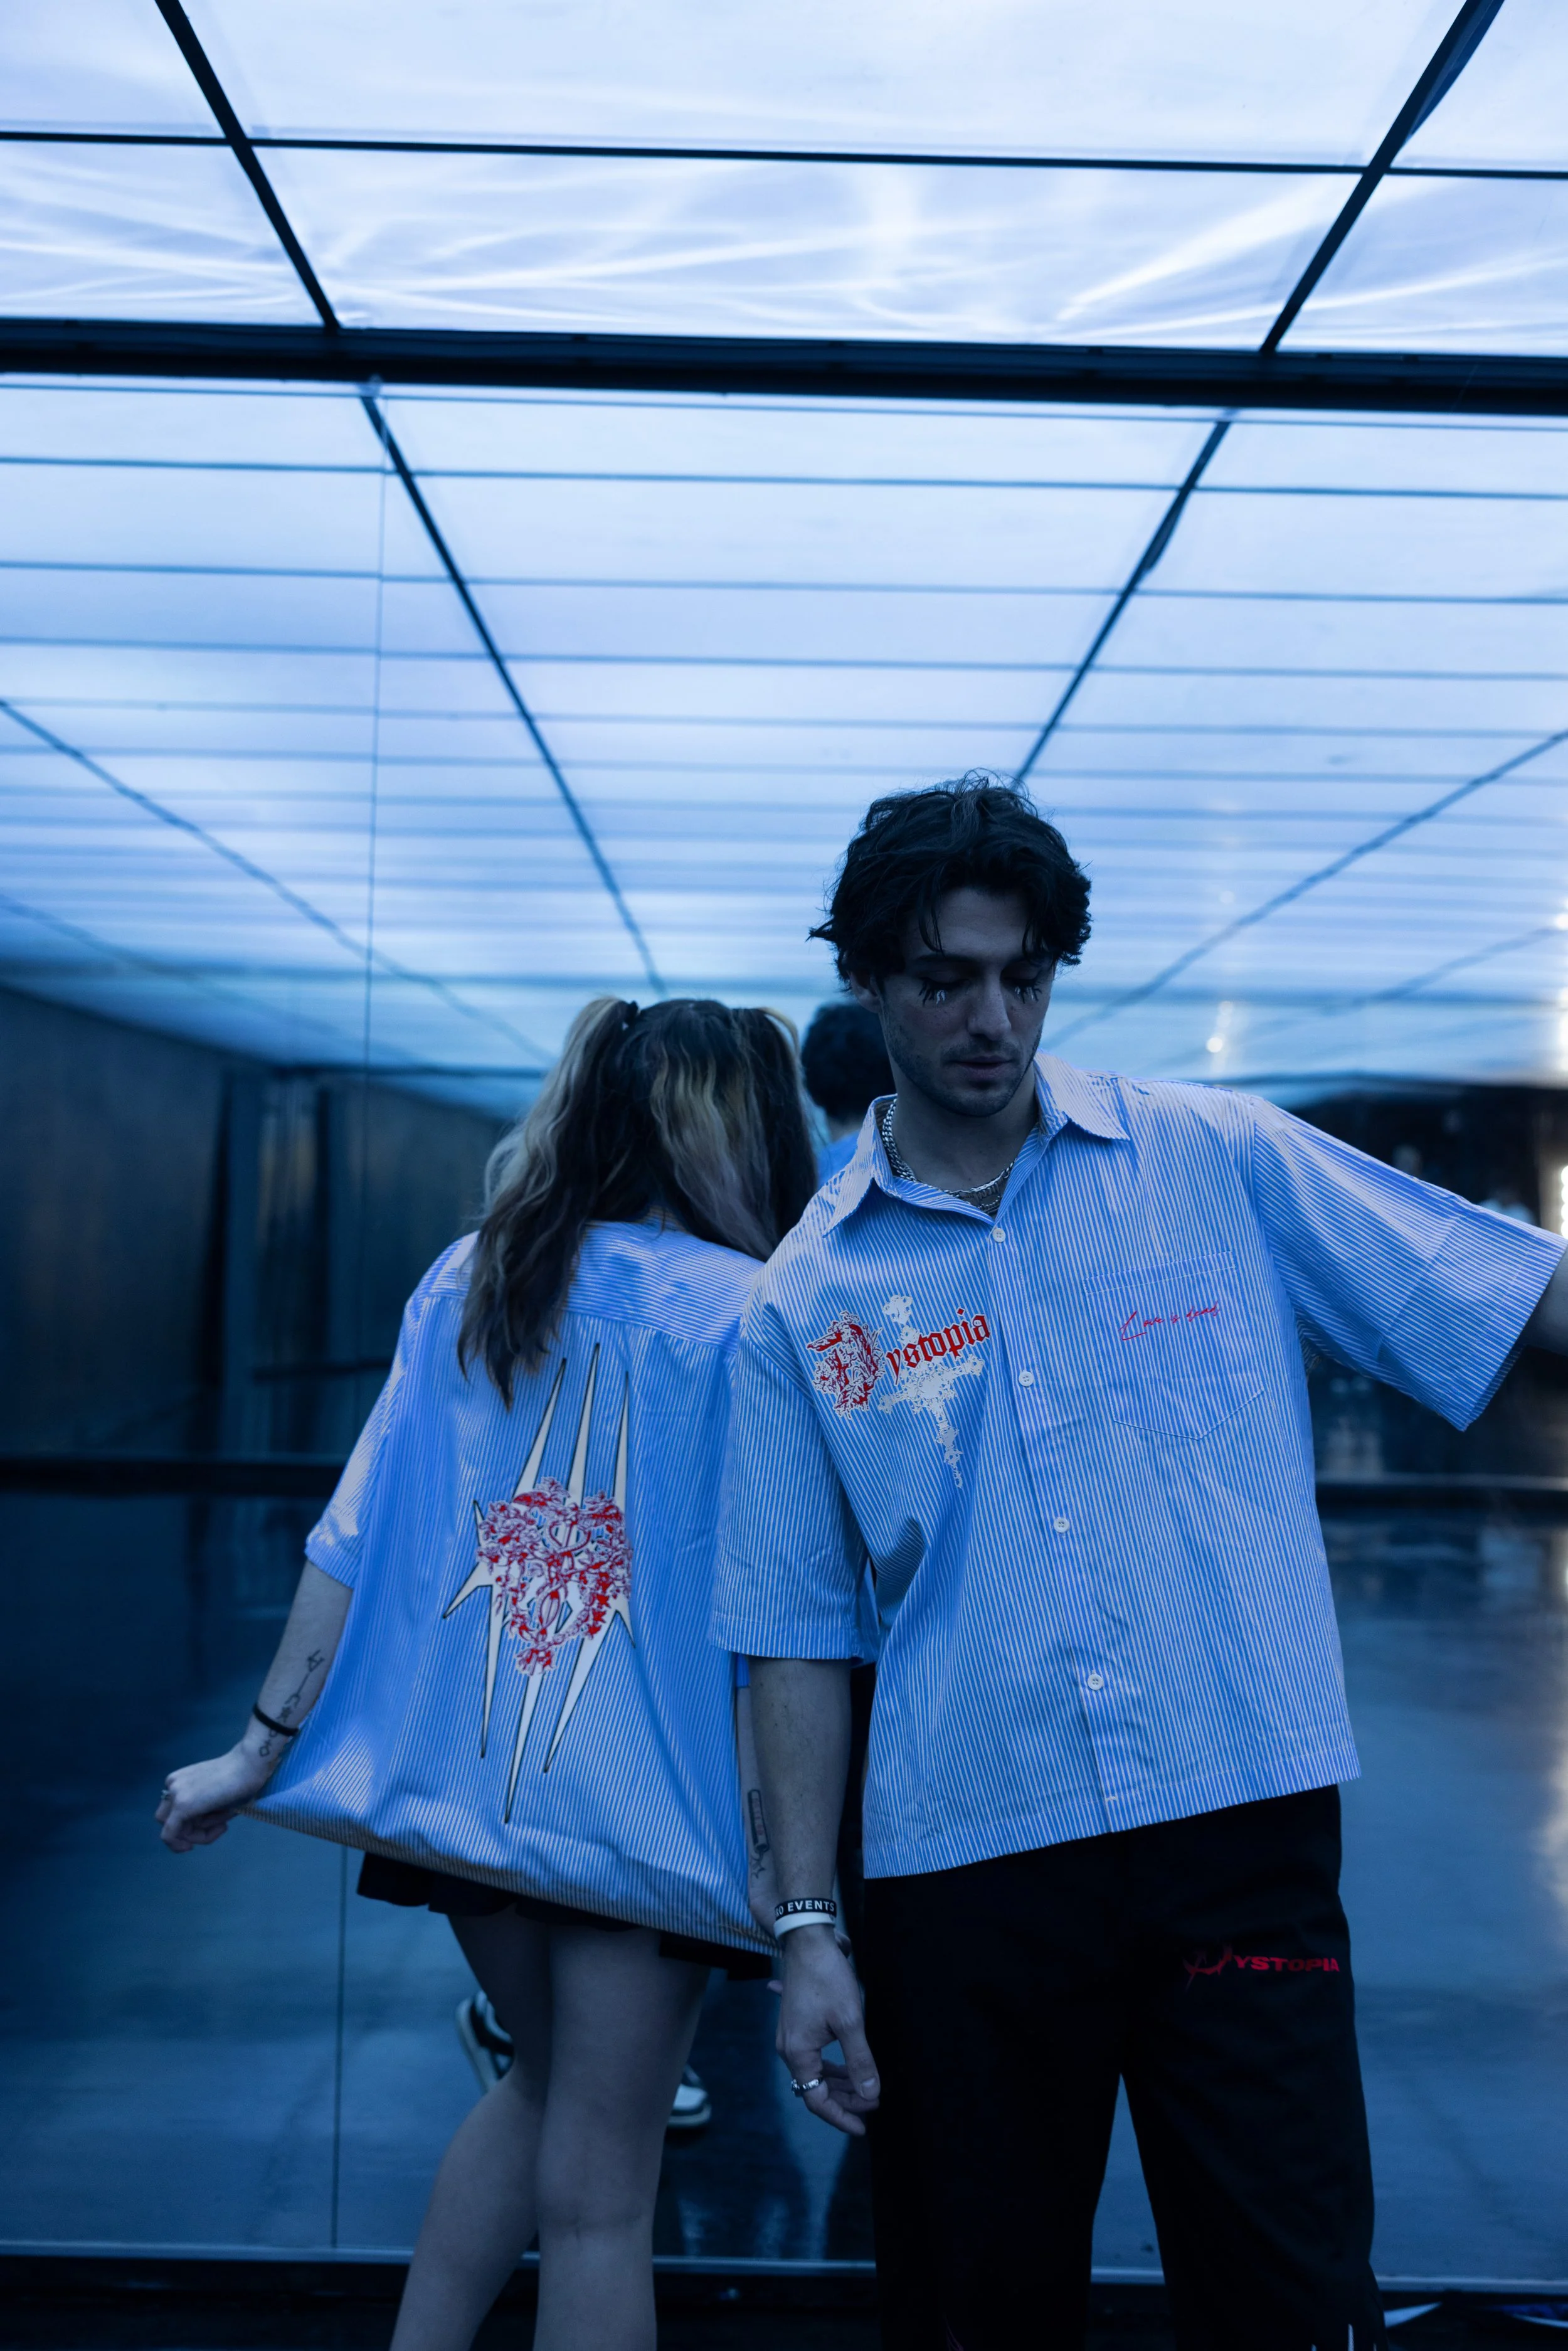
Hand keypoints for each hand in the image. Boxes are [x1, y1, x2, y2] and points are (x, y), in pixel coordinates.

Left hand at [157, 1745, 272, 1851]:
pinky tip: (206, 1838)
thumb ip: (202, 1811)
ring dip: (199, 1835)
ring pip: (173, 1831)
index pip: (175, 1811)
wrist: (249, 1765)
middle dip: (191, 1832)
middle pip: (170, 1821)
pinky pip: (170, 1835)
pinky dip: (184, 1843)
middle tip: (219, 1827)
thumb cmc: (240, 1779)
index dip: (193, 1824)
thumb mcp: (214, 1797)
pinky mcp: (181, 1807)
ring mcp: (175, 1795)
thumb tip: (197, 1828)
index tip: (216, 1824)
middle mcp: (172, 1785)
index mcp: (179, 1781)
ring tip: (224, 1824)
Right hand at [777, 1926, 880, 2135]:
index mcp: (798, 2053)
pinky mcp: (797, 2024)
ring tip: (865, 2088)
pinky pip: (814, 2055)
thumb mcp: (850, 2021)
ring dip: (839, 2082)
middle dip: (844, 2099)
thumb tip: (870, 2094)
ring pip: (816, 2072)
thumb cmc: (828, 1978)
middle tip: (872, 2103)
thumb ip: (860, 2061)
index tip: (863, 2127)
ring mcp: (791, 2036)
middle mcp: (789, 2049)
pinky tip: (848, 2066)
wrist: (807, 1939)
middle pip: (815, 2088)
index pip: (817, 2100)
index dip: (841, 2116)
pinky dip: (832, 2065)